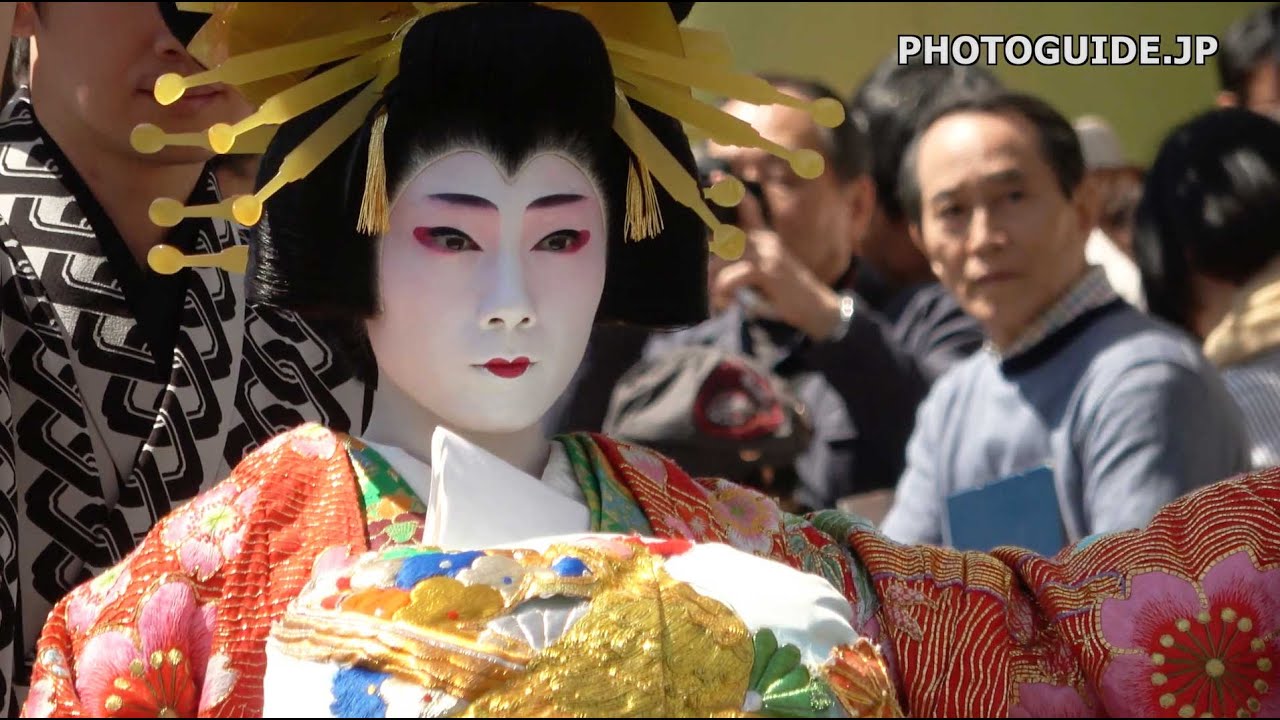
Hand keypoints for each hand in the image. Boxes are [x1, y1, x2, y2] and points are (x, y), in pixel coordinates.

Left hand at [710, 192, 843, 339]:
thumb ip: (745, 262)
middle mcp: (766, 241)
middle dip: (707, 249)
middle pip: (726, 233)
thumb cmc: (786, 292)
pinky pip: (735, 275)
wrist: (816, 307)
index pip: (749, 206)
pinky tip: (724, 300)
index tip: (715, 176)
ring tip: (710, 295)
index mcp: (765, 238)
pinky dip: (724, 288)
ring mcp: (768, 255)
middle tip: (696, 269)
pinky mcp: (768, 272)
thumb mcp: (767, 270)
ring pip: (725, 257)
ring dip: (713, 278)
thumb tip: (715, 261)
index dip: (732, 191)